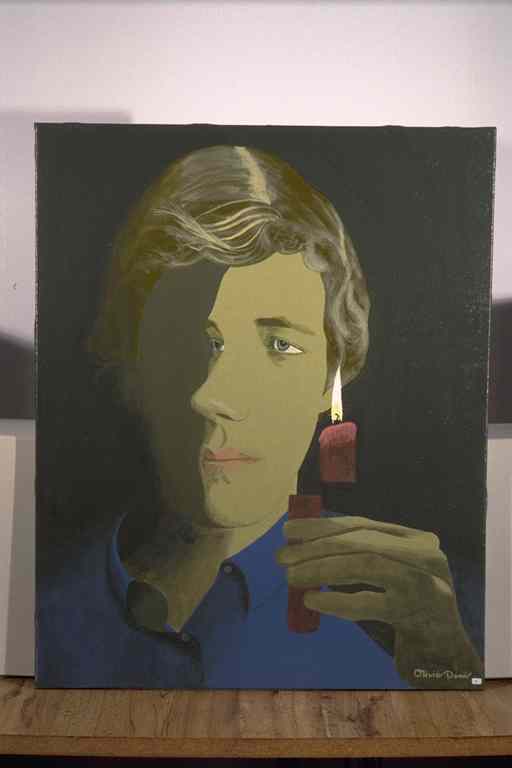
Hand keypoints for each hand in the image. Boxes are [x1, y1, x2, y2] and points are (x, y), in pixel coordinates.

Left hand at [276, 516, 481, 686]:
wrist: (441, 654)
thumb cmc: (403, 609)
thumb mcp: (384, 575)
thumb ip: (354, 557)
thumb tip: (298, 545)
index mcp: (415, 539)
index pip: (361, 525)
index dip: (321, 526)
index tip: (288, 531)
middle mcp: (426, 555)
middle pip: (363, 542)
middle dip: (317, 547)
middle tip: (283, 557)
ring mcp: (425, 584)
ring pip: (367, 565)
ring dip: (323, 568)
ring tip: (292, 577)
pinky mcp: (418, 614)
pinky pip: (370, 603)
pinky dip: (337, 601)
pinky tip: (312, 601)